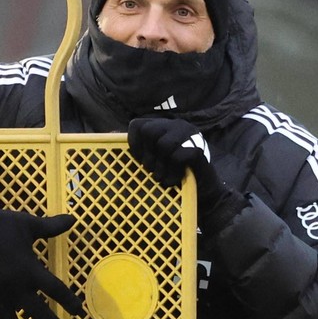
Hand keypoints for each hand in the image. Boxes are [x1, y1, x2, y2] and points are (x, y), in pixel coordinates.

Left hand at [128, 118, 243, 222]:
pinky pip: (177, 156)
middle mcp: (177, 125)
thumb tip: (112, 135)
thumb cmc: (175, 177)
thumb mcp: (156, 161)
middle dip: (148, 156)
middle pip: (149, 131)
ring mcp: (190, 135)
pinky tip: (176, 179)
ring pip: (163, 144)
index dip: (135, 144)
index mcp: (164, 126)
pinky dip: (173, 172)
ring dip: (161, 167)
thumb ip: (140, 150)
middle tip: (154, 171)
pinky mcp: (198, 148)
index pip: (138, 125)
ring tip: (165, 177)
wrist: (205, 193)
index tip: (140, 161)